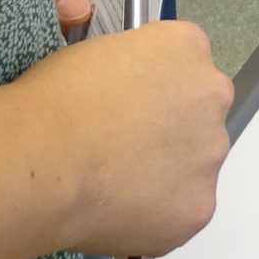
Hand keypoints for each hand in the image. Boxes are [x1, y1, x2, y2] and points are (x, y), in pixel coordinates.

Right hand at [12, 20, 232, 257]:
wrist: (46, 160)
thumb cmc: (56, 101)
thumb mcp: (98, 53)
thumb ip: (134, 70)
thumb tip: (132, 99)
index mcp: (187, 46)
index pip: (185, 62)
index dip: (153, 87)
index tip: (128, 104)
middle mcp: (212, 94)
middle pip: (199, 113)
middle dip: (169, 130)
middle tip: (122, 146)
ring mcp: (211, 153)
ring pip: (195, 164)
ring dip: (166, 172)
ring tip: (113, 182)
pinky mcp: (201, 205)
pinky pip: (184, 210)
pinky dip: (157, 212)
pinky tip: (118, 208)